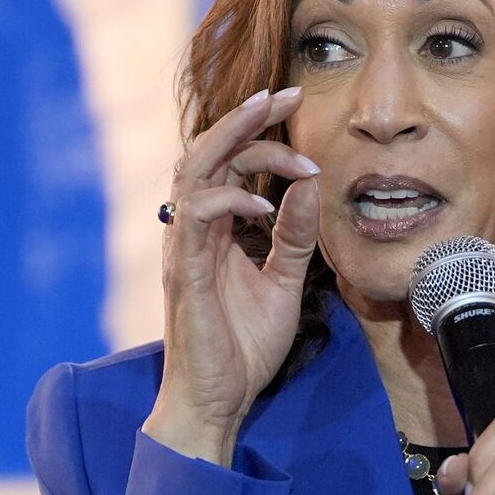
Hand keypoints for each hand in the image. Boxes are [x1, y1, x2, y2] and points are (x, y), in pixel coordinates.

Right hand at [143, 87, 320, 464]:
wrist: (217, 402)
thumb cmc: (242, 347)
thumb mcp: (283, 283)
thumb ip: (294, 238)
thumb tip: (309, 188)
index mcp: (216, 229)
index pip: (230, 162)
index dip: (259, 130)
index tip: (298, 106)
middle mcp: (194, 230)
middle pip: (208, 152)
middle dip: (245, 117)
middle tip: (286, 93)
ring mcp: (185, 248)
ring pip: (194, 170)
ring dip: (234, 140)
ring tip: (272, 119)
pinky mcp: (186, 273)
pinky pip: (197, 218)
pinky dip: (230, 199)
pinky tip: (266, 203)